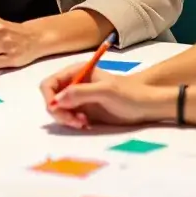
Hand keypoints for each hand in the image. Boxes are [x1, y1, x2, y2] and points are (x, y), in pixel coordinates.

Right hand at [41, 65, 172, 128]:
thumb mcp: (105, 92)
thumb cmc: (128, 94)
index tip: (59, 111)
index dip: (50, 98)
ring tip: (84, 123)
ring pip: (59, 110)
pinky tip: (86, 125)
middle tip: (76, 122)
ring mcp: (79, 97)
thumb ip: (80, 93)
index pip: (49, 83)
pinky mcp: (84, 110)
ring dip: (66, 119)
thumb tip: (56, 100)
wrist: (146, 106)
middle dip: (59, 112)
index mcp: (77, 71)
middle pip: (52, 98)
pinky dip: (73, 123)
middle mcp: (74, 83)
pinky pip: (68, 118)